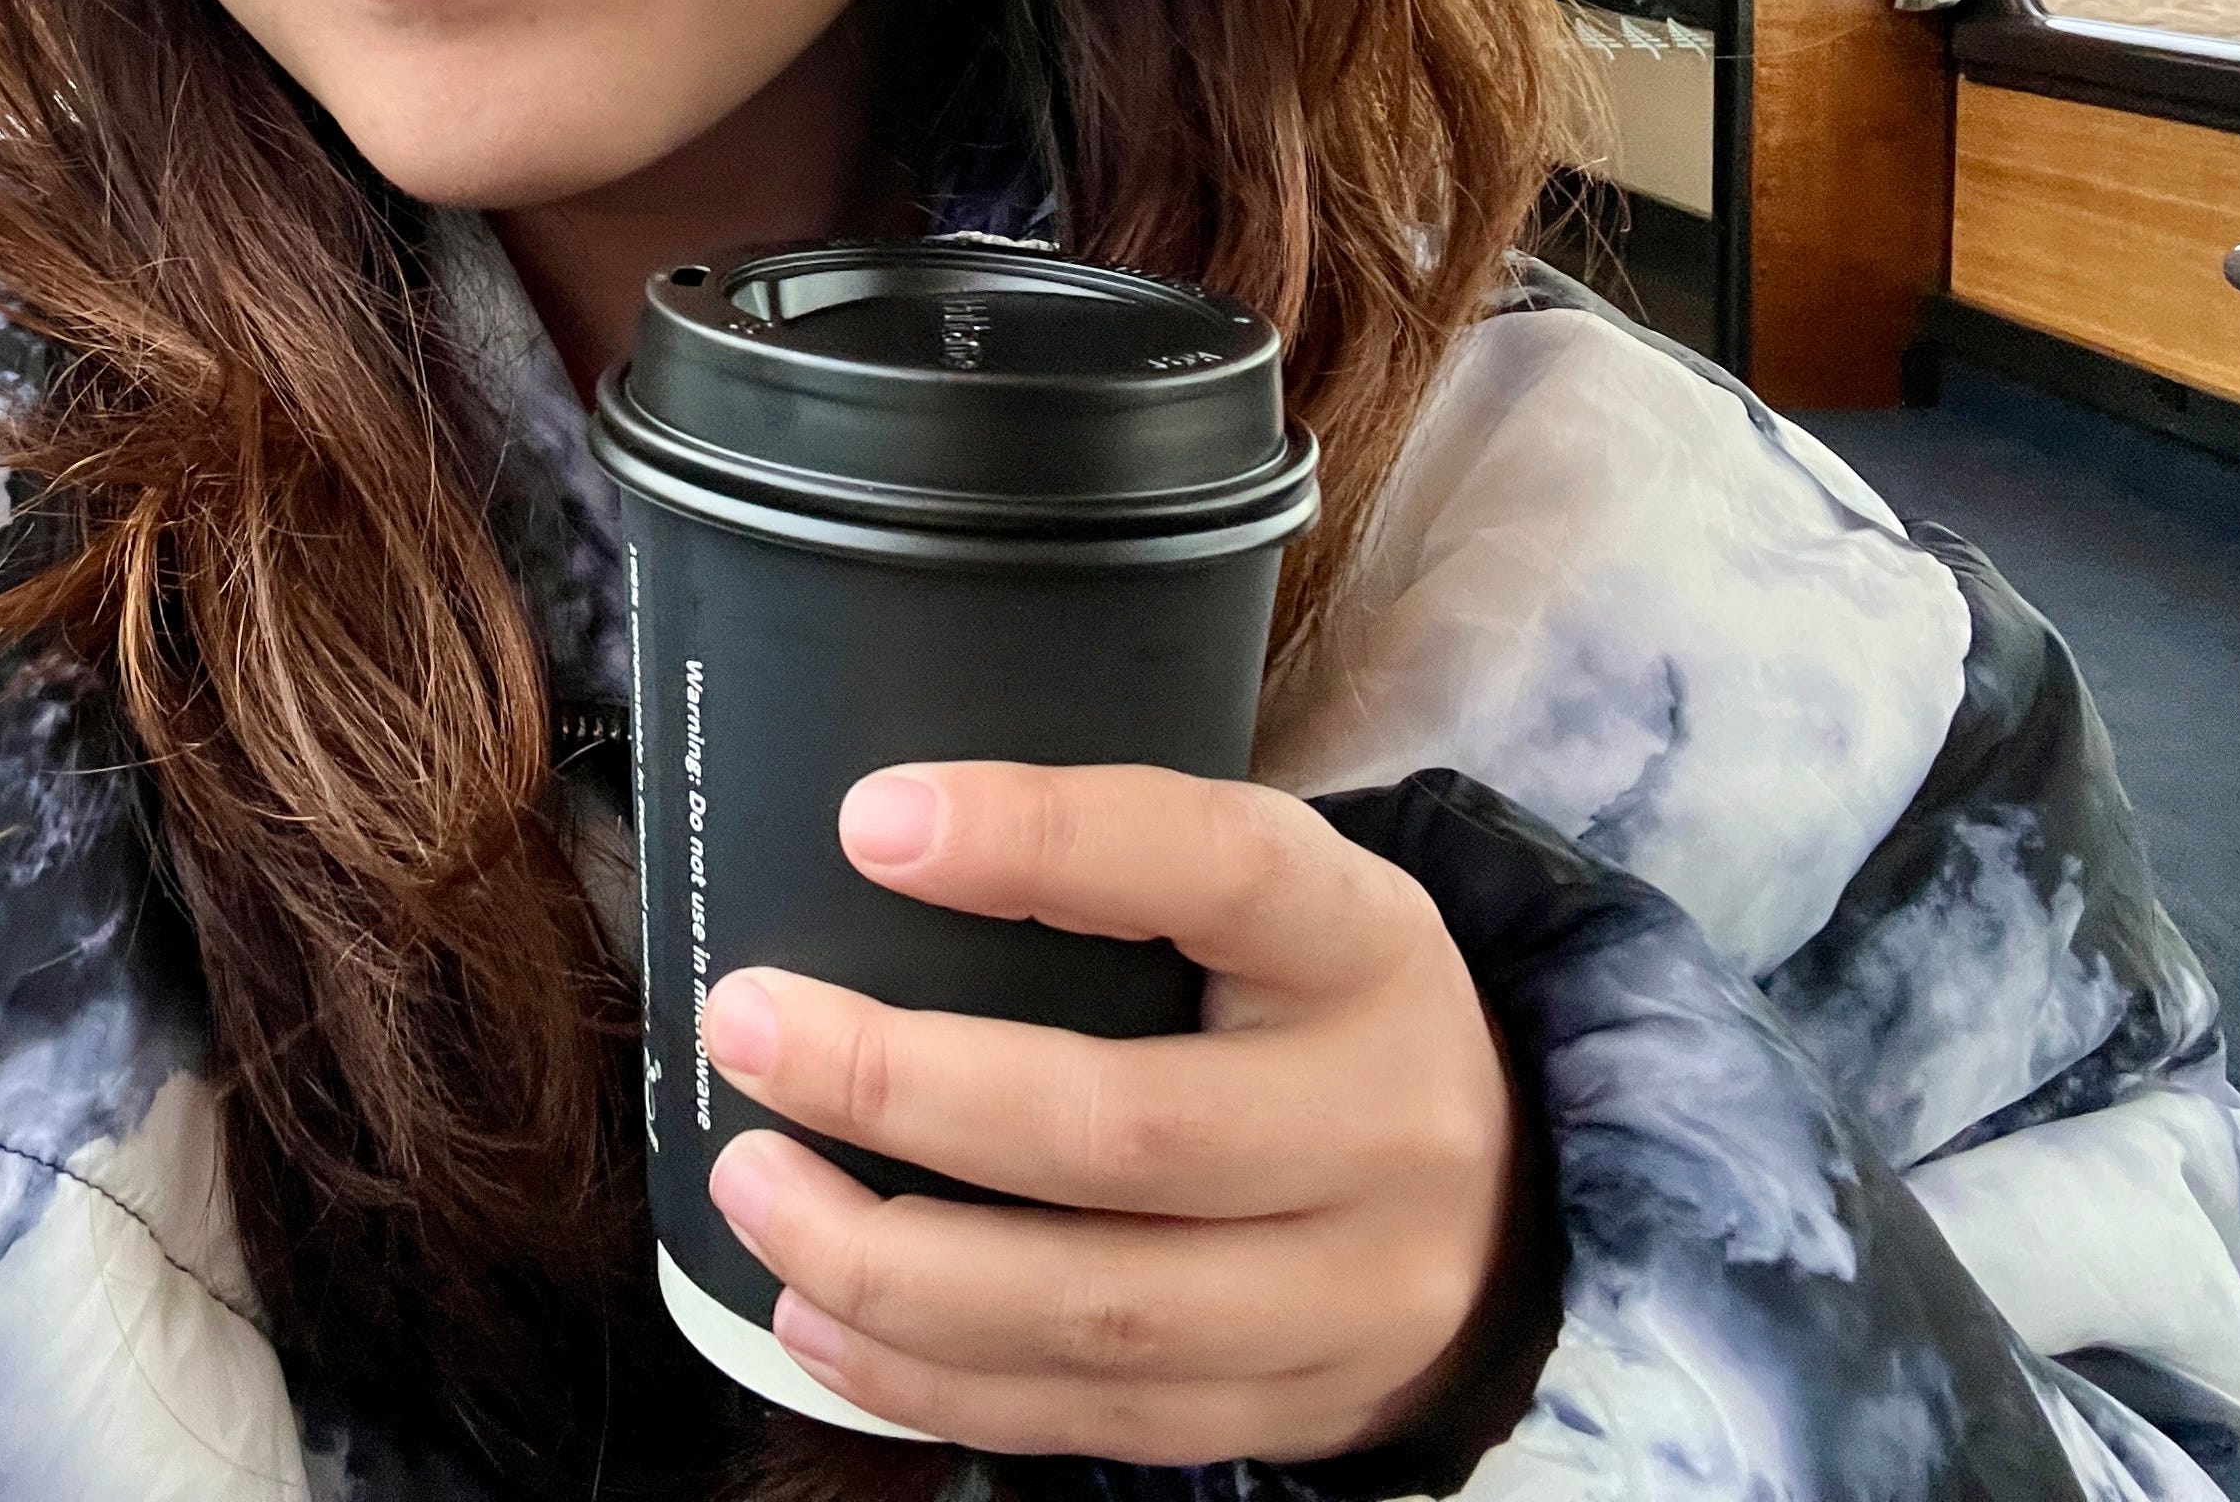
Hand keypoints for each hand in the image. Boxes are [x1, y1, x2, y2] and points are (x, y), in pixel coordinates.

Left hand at [697, 763, 1533, 1463]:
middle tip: (747, 1025)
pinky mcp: (1287, 1411)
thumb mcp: (1273, 897)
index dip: (1043, 841)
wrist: (1491, 1195)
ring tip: (752, 1183)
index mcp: (1367, 944)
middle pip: (1126, 1129)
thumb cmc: (1310, 1006)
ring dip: (885, 1258)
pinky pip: (1086, 1419)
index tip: (870, 820)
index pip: (1218, 868)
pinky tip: (815, 1315)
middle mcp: (1380, 1125)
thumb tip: (864, 835)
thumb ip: (1120, 866)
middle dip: (901, 1086)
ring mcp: (1344, 1295)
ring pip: (1094, 1309)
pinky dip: (925, 1378)